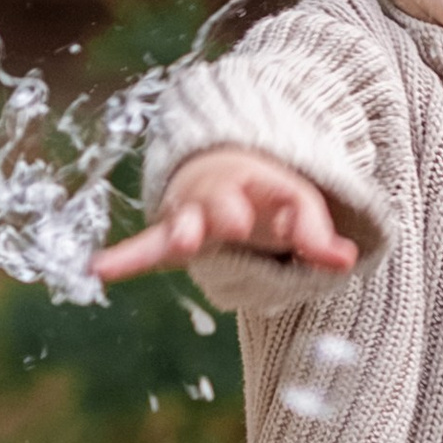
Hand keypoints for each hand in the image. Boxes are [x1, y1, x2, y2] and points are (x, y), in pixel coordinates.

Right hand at [91, 146, 360, 284]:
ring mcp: (187, 216)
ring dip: (178, 233)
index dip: (288, 215)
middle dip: (221, 214)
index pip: (276, 197)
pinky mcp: (167, 238)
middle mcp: (215, 197)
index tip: (292, 228)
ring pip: (181, 223)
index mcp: (253, 185)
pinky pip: (143, 248)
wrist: (219, 172)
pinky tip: (97, 270)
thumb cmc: (264, 196)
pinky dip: (123, 259)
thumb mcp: (297, 206)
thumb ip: (316, 236)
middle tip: (224, 225)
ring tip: (175, 244)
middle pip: (218, 204)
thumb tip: (346, 260)